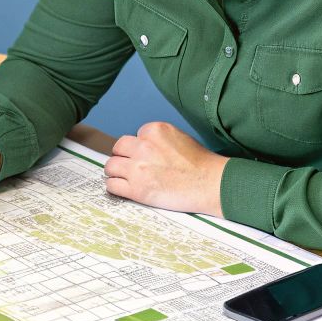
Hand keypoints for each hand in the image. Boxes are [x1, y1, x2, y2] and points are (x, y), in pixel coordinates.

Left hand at [103, 121, 227, 214]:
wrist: (211, 184)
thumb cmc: (200, 163)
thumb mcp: (177, 137)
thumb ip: (156, 139)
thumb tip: (140, 146)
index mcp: (153, 131)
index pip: (133, 137)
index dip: (138, 149)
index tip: (146, 158)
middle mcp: (143, 146)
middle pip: (118, 149)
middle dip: (123, 158)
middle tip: (133, 167)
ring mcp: (137, 168)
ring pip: (110, 166)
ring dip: (117, 172)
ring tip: (127, 179)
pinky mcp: (136, 189)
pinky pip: (112, 185)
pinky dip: (116, 188)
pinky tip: (125, 189)